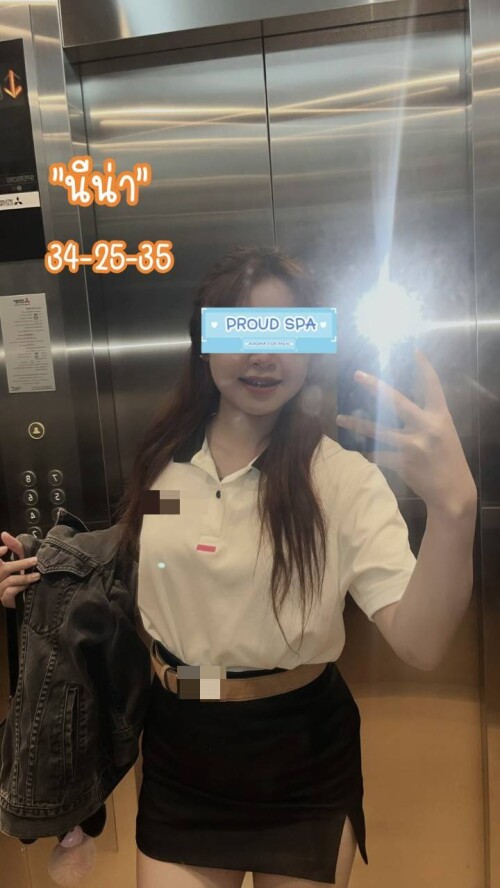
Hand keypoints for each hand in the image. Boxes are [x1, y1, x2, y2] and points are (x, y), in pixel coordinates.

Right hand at [0, 532, 39, 608]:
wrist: (31, 594)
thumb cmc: (23, 572)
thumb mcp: (21, 557)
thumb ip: (14, 545)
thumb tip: (4, 534)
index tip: (5, 549)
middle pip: (4, 569)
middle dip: (21, 564)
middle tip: (35, 560)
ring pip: (9, 581)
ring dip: (25, 578)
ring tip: (37, 576)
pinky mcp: (4, 599)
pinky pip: (10, 592)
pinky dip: (20, 588)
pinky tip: (28, 587)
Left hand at [335, 349, 477, 515]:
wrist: (453, 492)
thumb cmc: (448, 459)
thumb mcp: (443, 432)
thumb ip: (425, 418)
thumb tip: (398, 406)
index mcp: (439, 416)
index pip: (432, 385)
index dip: (423, 366)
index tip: (413, 350)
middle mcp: (426, 427)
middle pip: (396, 401)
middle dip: (374, 386)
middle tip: (357, 375)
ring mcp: (413, 445)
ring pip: (377, 430)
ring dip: (356, 424)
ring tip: (340, 418)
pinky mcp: (402, 462)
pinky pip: (378, 454)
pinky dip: (369, 452)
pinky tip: (361, 450)